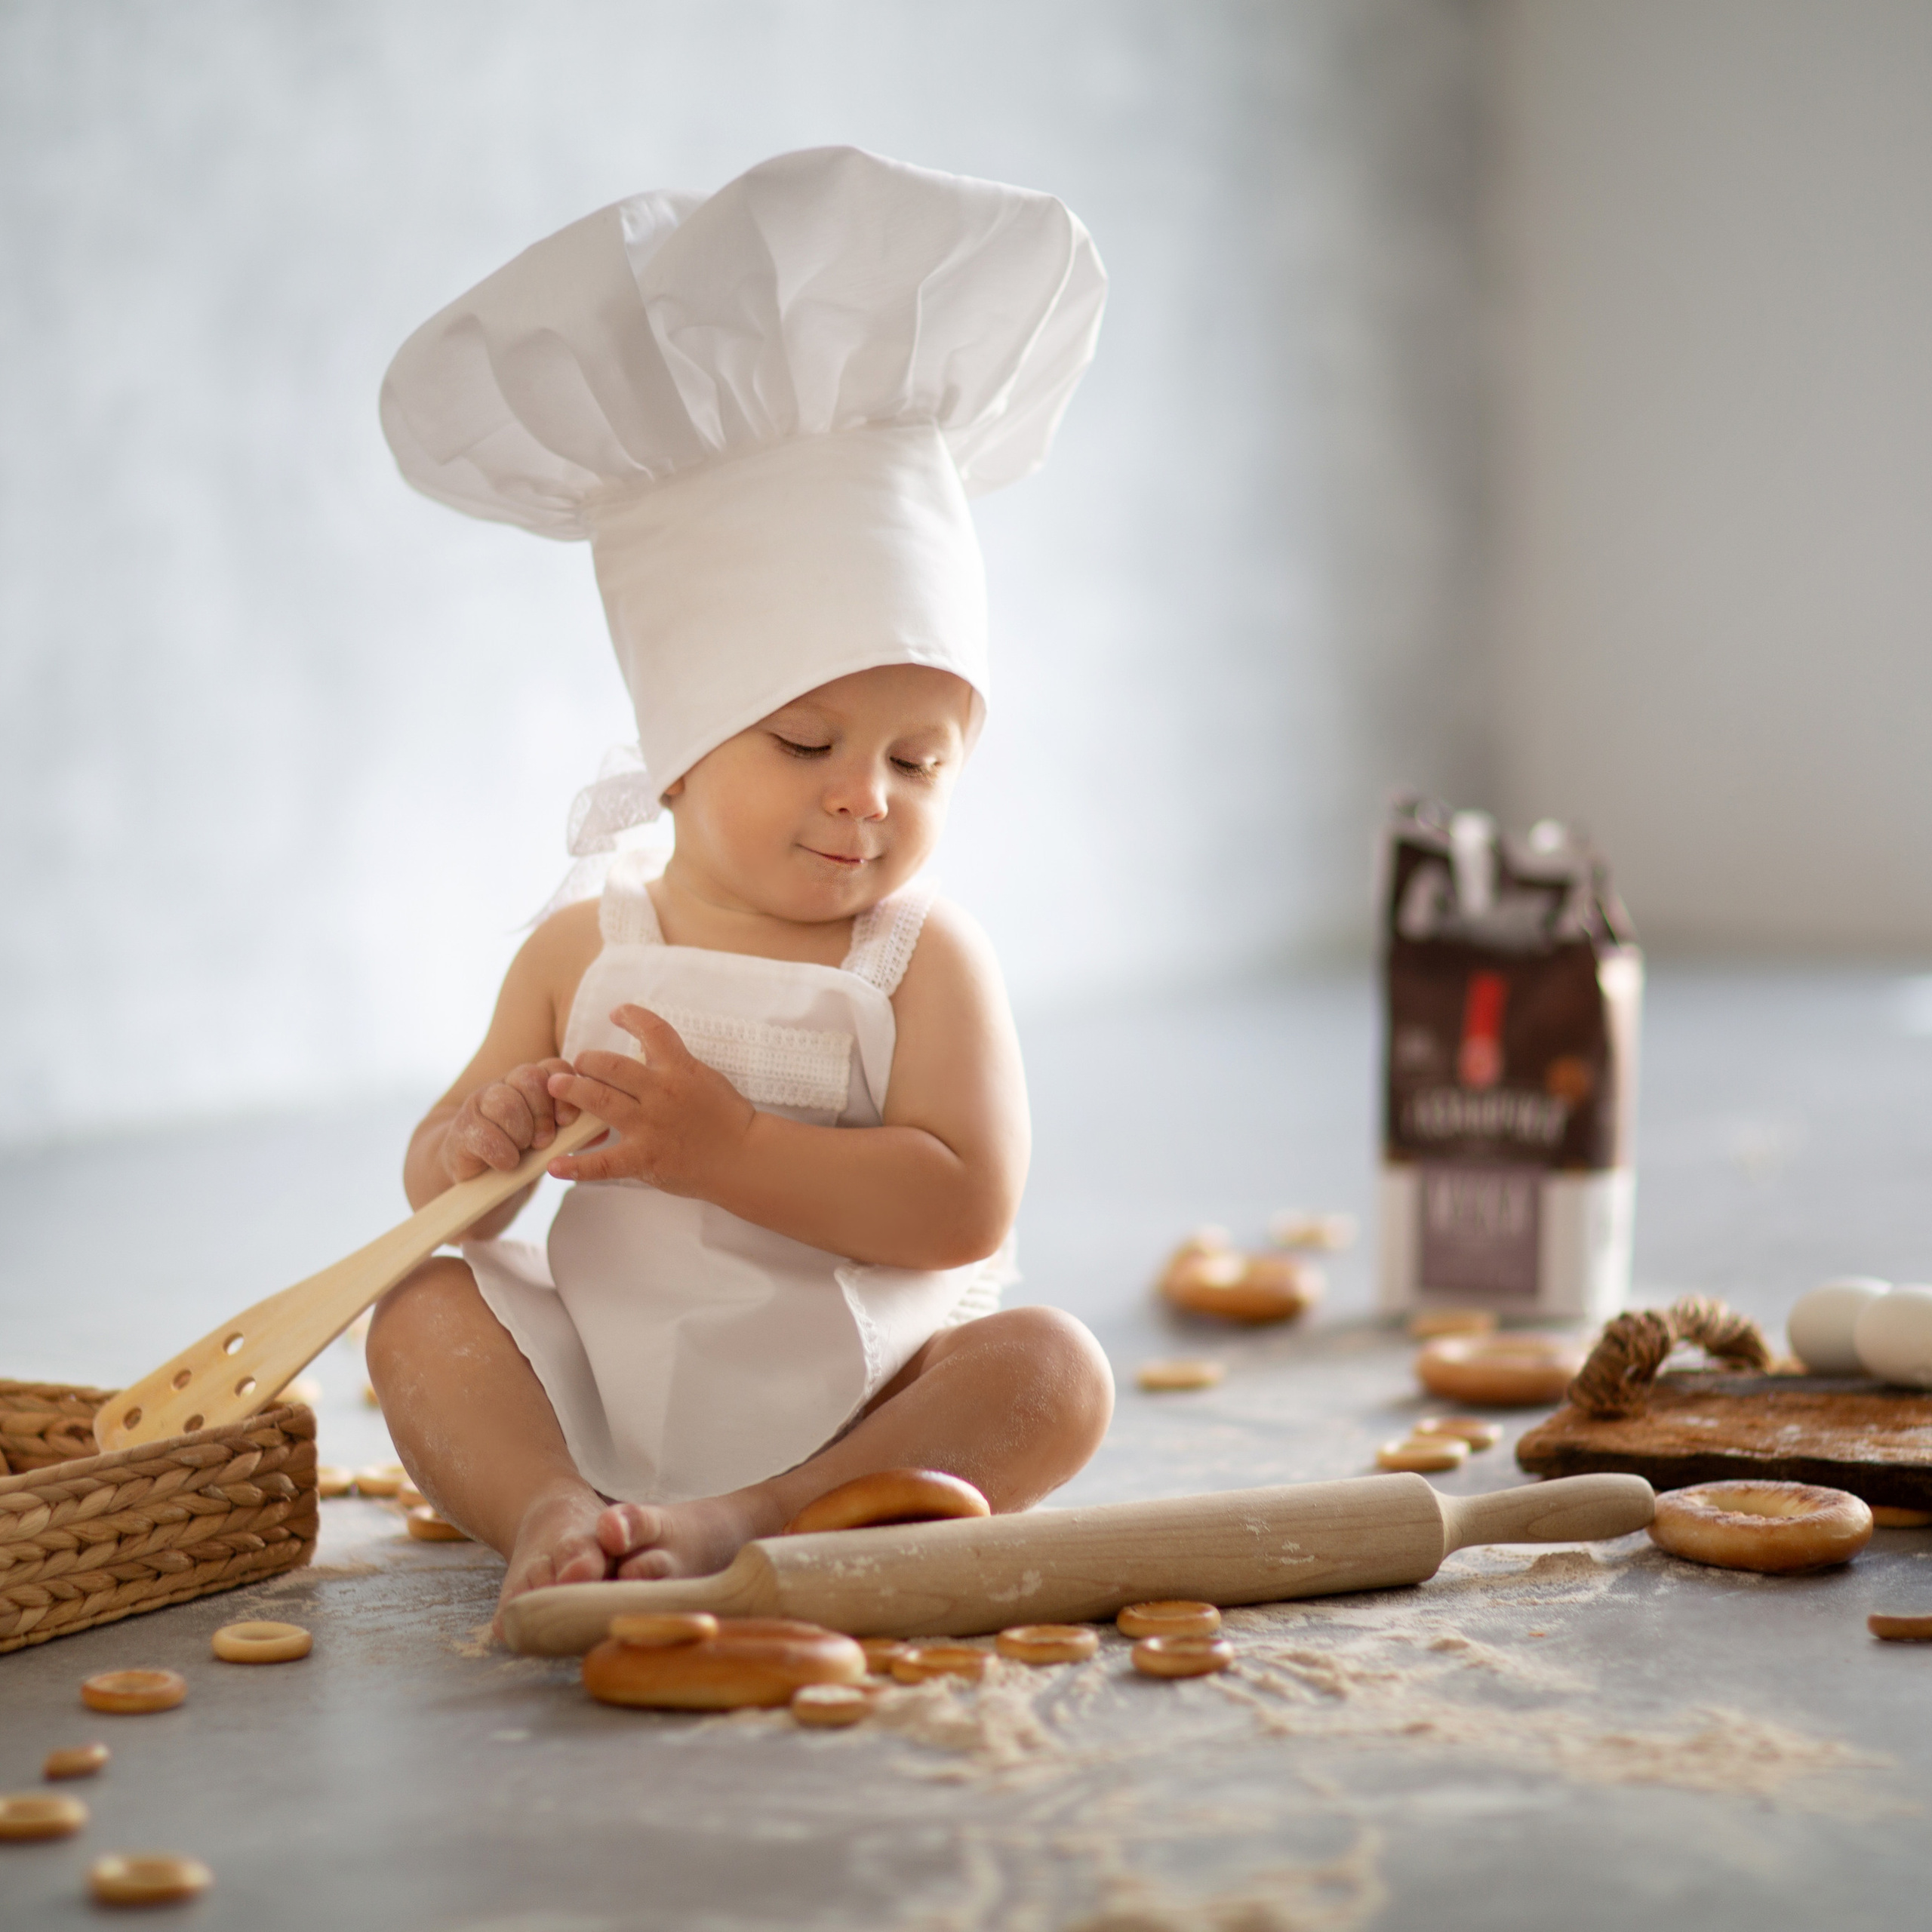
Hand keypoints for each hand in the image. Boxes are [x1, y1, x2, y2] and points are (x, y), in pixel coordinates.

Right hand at [441, 1058, 580, 1184]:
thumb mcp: (554, 1140)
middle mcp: (508, 1084)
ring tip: (524, 1150)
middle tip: (544, 1141)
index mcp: (535, 1083)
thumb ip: (577, 1131)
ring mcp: (482, 1102)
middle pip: (529, 1078)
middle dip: (542, 1113)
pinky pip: (484, 1133)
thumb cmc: (525, 1152)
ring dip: (521, 1133)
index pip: (556, 1068)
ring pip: (505, 1102)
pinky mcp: (462, 1127)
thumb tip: (604, 1128)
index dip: (565, 1092)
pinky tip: (507, 1163)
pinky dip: (502, 1153)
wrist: (480, 1174)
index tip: (567, 1122)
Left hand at [545, 1006, 755, 1197]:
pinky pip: (604, 1163)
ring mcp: (650, 1126)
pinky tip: (554, 1165)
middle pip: (611, 1066)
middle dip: (587, 1061)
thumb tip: (647, 1047)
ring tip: (556, 1086)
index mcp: (679, 1069)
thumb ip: (675, 1064)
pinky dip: (576, 1166)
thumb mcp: (704, 1078)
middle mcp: (660, 1092)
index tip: (616, 1013)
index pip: (652, 1029)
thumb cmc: (729, 1117)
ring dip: (573, 1091)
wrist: (745, 1157)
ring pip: (600, 1101)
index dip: (631, 1016)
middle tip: (576, 1064)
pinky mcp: (645, 1159)